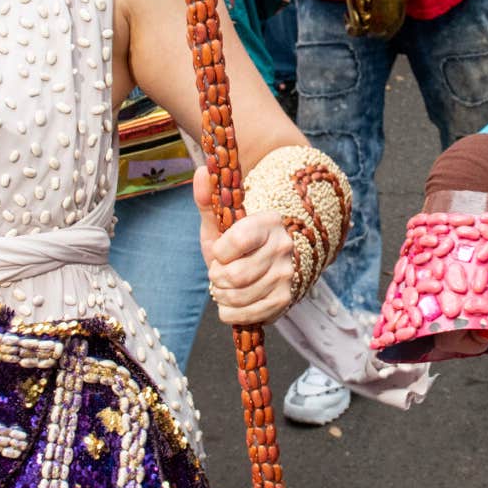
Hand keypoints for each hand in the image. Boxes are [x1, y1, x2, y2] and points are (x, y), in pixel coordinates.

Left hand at [195, 167, 293, 325]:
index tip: (220, 252)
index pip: (238, 241)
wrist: (262, 265)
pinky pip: (246, 315)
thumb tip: (201, 172)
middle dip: (217, 277)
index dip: (220, 252)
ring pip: (238, 297)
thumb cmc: (235, 242)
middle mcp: (283, 247)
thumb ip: (207, 200)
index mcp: (269, 221)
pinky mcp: (285, 300)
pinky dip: (231, 312)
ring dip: (222, 295)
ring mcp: (286, 275)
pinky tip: (234, 301)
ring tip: (226, 285)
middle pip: (235, 275)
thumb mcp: (220, 222)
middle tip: (220, 272)